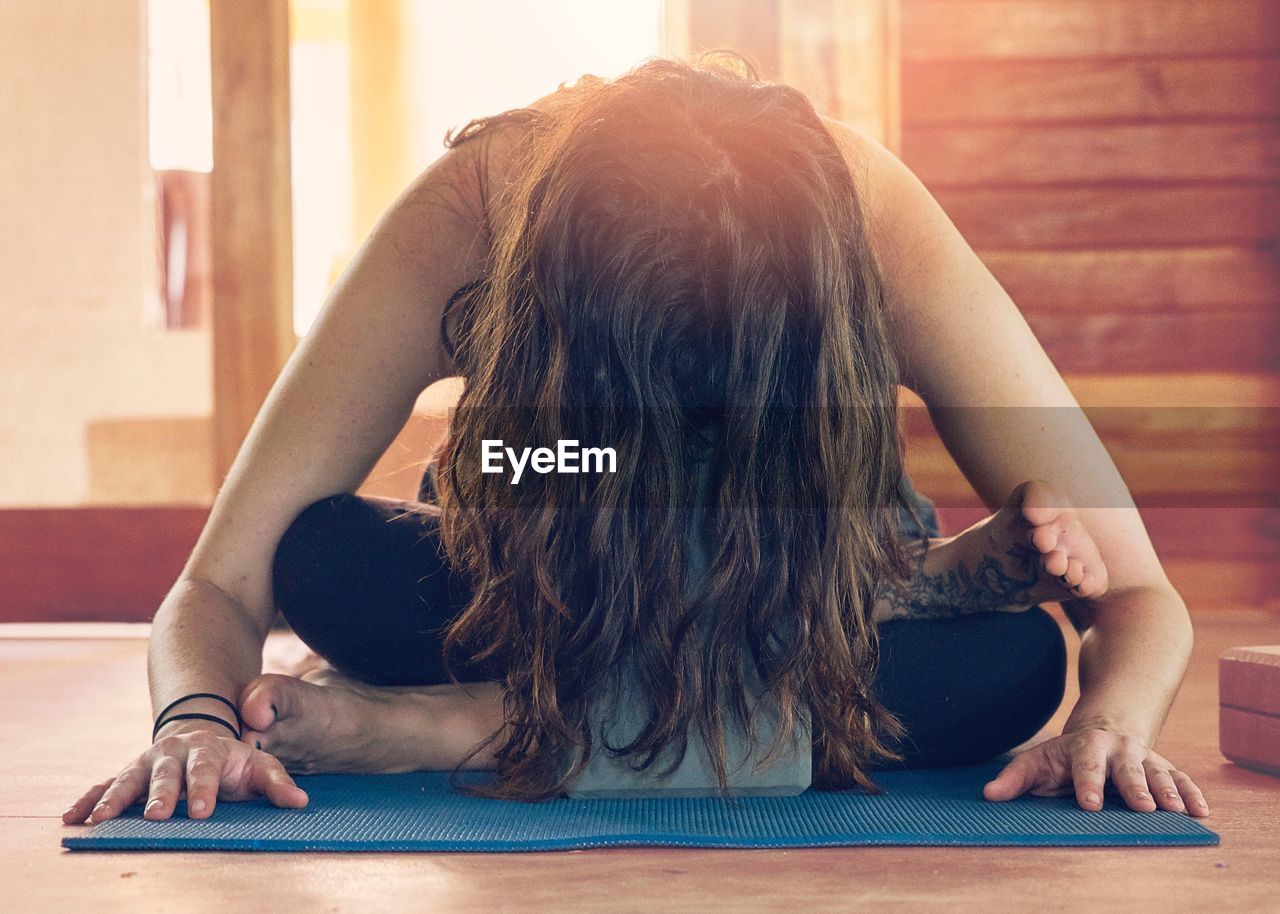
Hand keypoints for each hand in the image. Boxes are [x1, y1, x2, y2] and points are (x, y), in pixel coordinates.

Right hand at [62, 723, 307, 824]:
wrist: (200, 736)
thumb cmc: (233, 761)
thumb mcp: (259, 766)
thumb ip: (277, 783)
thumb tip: (300, 802)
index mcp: (208, 750)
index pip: (206, 770)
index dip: (205, 790)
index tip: (203, 811)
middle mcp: (173, 754)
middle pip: (165, 774)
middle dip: (161, 794)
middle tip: (157, 815)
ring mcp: (147, 763)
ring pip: (128, 778)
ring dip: (115, 798)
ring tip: (100, 820)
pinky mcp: (127, 775)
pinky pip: (104, 786)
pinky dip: (89, 800)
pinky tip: (73, 818)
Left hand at [981, 727, 1208, 816]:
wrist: (1103, 727)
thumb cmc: (1064, 755)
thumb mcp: (1038, 760)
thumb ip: (1015, 778)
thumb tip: (988, 795)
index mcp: (1085, 747)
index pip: (1085, 766)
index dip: (1087, 784)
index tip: (1089, 805)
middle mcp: (1118, 750)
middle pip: (1127, 769)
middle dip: (1135, 787)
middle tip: (1143, 807)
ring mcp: (1144, 758)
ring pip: (1158, 773)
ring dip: (1168, 792)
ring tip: (1178, 812)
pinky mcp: (1164, 768)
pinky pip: (1181, 779)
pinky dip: (1192, 794)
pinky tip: (1201, 812)